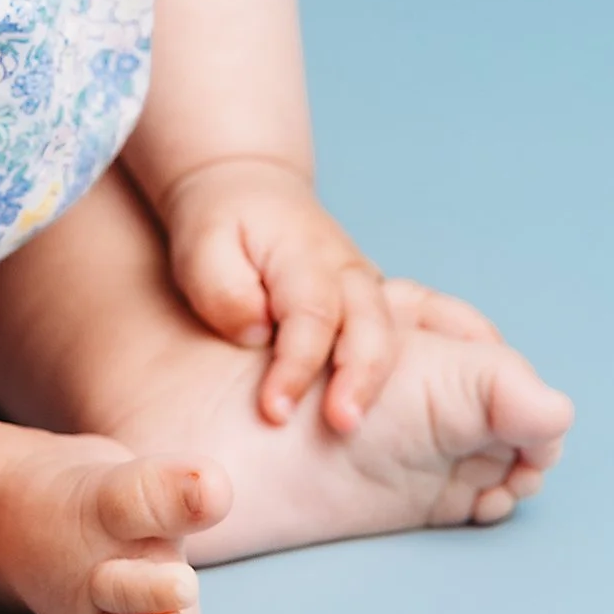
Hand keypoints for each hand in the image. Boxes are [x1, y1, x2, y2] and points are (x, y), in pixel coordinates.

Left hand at [158, 156, 419, 432]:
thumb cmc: (221, 222)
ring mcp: (364, 289)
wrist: (247, 188)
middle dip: (360, 377)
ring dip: (378, 382)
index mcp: (305, 253)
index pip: (311, 315)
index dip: (296, 366)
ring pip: (390, 334)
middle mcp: (347, 270)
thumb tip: (257, 333)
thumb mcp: (201, 243)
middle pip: (369, 323)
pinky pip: (397, 338)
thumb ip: (223, 289)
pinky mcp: (367, 309)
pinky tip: (412, 414)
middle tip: (341, 423)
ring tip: (353, 424)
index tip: (274, 411)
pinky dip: (405, 372)